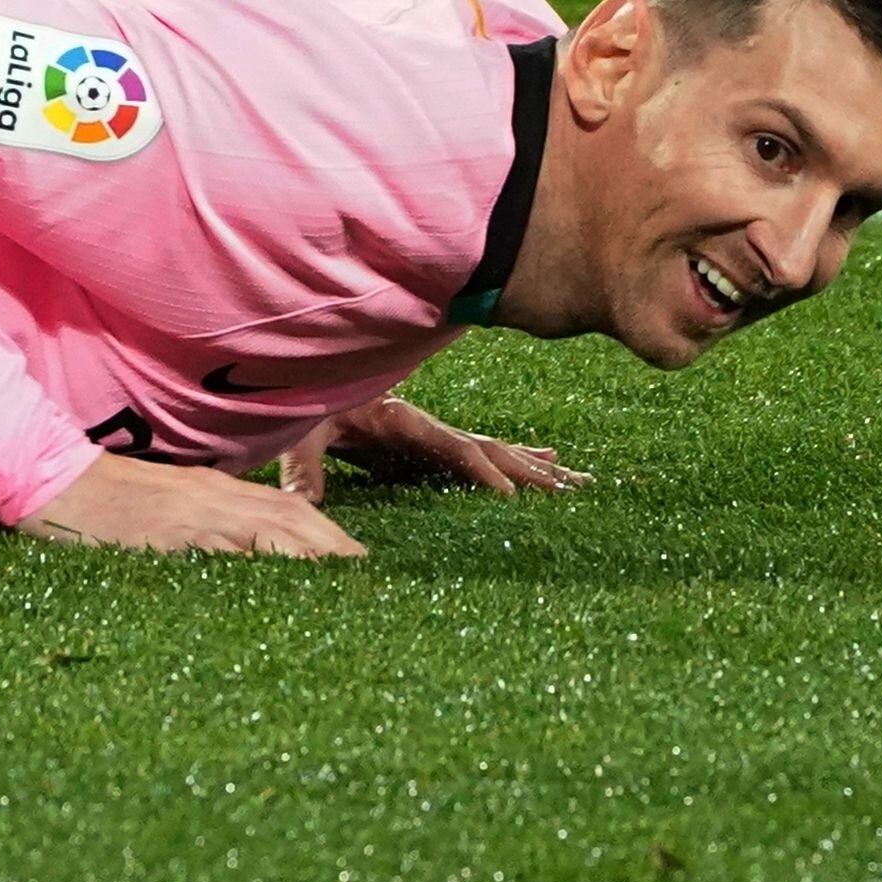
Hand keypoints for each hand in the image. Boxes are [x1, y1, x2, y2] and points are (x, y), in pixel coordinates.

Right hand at [20, 452, 365, 557]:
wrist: (48, 478)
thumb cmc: (103, 503)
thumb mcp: (165, 510)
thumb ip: (205, 528)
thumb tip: (243, 561)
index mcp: (216, 491)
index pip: (288, 508)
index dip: (329, 536)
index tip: (358, 564)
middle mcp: (214, 497)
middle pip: (293, 516)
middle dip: (336, 548)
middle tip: (369, 581)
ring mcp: (194, 514)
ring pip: (271, 530)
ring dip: (314, 555)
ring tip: (345, 588)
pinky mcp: (168, 534)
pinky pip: (225, 551)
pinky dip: (261, 566)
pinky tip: (283, 587)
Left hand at [278, 395, 590, 503]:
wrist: (313, 375)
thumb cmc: (307, 403)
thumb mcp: (302, 432)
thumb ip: (304, 466)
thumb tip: (305, 506)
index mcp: (406, 422)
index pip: (454, 449)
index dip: (482, 472)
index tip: (510, 495)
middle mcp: (430, 427)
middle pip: (491, 449)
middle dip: (531, 470)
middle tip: (573, 489)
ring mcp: (435, 434)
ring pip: (497, 450)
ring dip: (536, 466)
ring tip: (579, 482)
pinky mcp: (432, 443)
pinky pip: (484, 453)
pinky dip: (519, 459)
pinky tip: (549, 462)